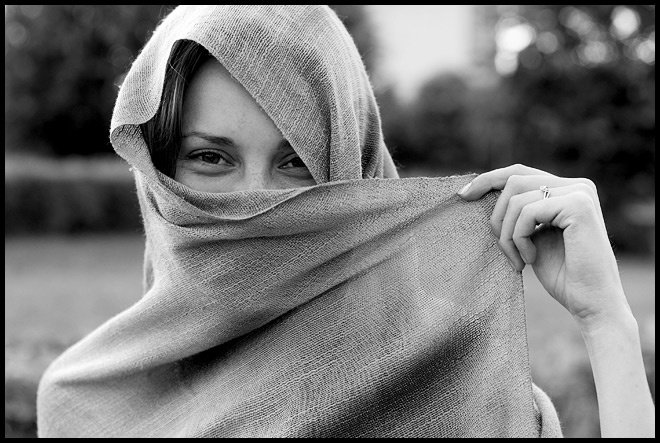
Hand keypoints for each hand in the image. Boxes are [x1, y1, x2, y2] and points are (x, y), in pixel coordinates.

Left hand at [458, 164, 630, 329]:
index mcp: (568, 189)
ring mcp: (580, 192)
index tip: (463, 195)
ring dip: (507, 234)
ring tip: (518, 260)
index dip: (488, 180)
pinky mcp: (578, 205)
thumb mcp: (533, 236)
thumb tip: (480, 190)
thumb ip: (519, 213)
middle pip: (514, 180)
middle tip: (502, 248)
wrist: (592, 304)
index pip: (519, 173)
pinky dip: (519, 239)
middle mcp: (577, 185)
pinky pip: (526, 213)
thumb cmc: (563, 276)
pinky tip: (530, 259)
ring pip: (516, 198)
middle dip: (496, 216)